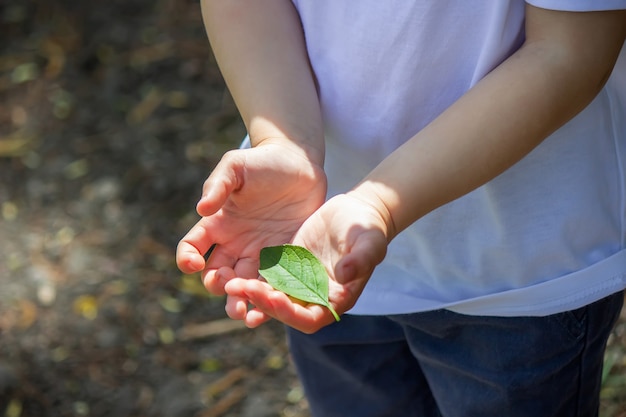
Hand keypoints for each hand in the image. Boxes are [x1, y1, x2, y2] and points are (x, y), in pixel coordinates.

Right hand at [176, 142, 326, 297]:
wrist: (301, 165)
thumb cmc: (264, 162)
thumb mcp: (236, 166)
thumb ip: (218, 184)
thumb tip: (202, 209)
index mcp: (217, 224)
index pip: (192, 247)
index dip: (186, 258)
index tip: (192, 264)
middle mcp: (235, 244)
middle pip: (217, 275)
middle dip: (218, 288)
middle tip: (228, 291)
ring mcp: (260, 254)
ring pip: (244, 286)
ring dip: (241, 301)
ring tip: (245, 314)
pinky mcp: (285, 260)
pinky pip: (273, 284)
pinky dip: (269, 299)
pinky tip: (273, 308)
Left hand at [223, 193, 388, 332]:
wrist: (356, 212)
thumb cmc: (368, 229)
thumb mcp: (369, 242)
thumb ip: (360, 259)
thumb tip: (345, 275)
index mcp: (334, 299)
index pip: (308, 319)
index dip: (289, 313)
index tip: (273, 298)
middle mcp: (312, 296)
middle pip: (283, 311)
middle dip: (261, 303)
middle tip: (239, 288)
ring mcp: (298, 282)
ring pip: (269, 296)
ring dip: (249, 293)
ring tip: (228, 283)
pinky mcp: (286, 266)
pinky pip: (265, 277)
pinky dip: (249, 276)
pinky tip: (230, 270)